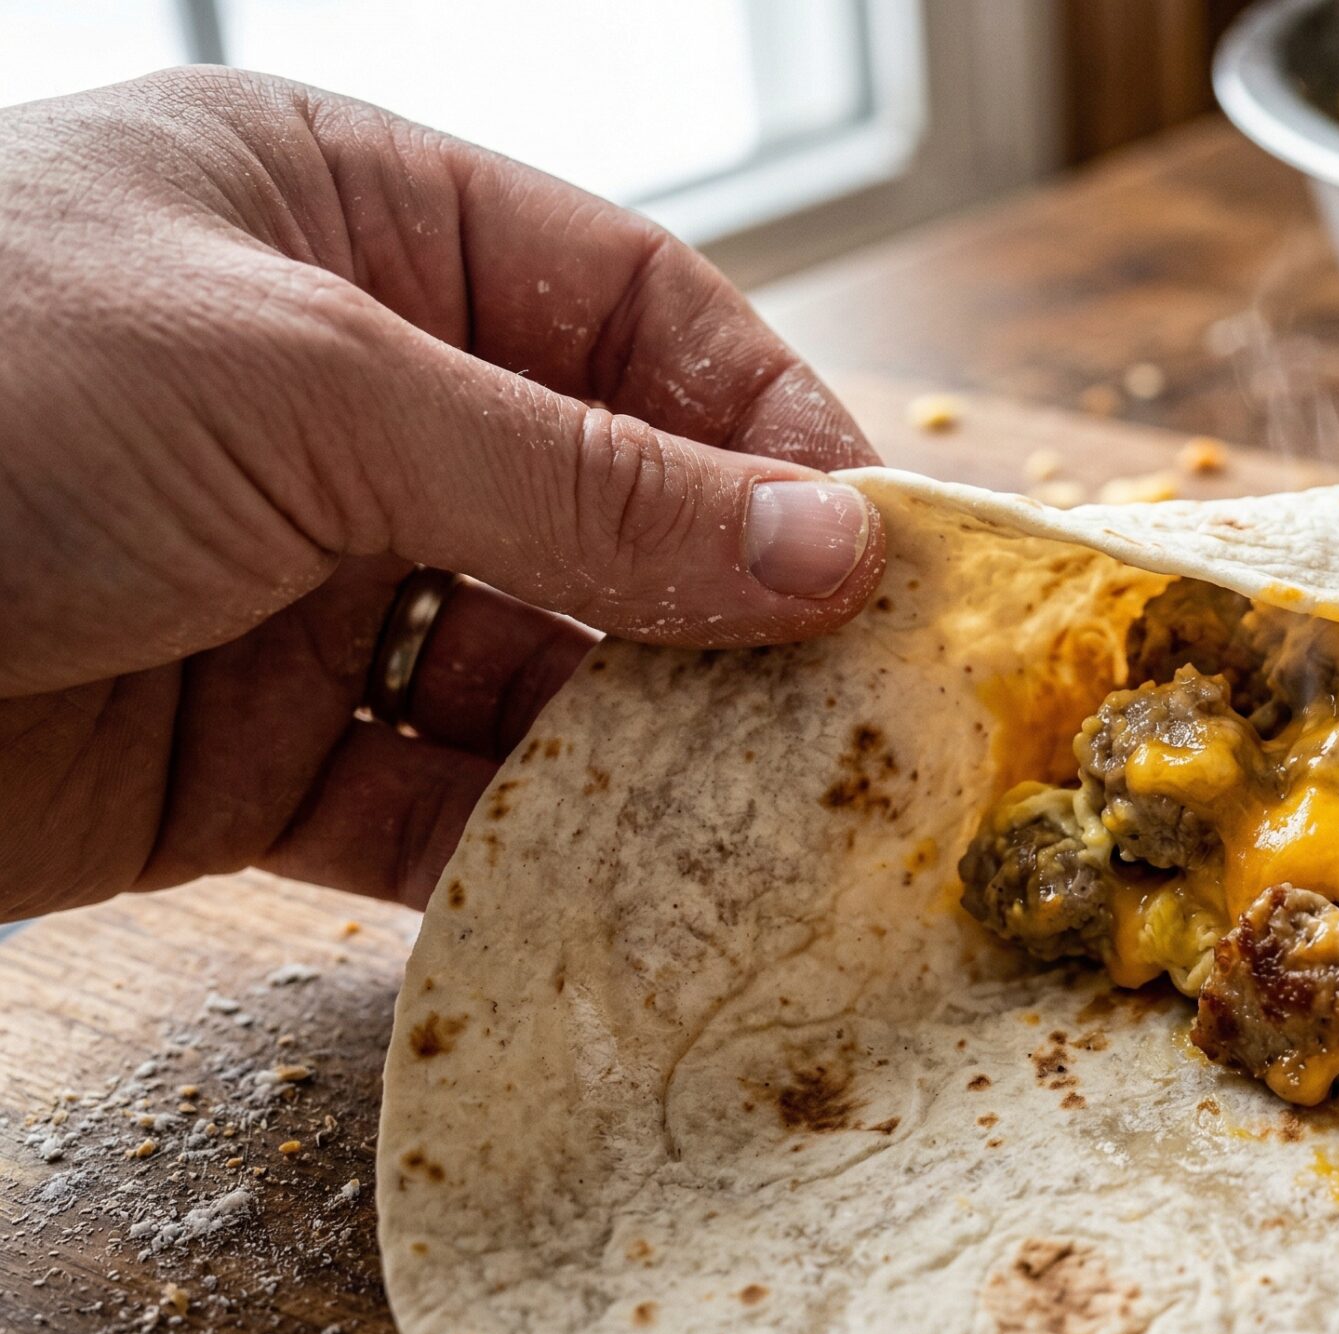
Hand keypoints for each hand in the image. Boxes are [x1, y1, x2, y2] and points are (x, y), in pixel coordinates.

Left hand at [0, 68, 887, 919]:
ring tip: (766, 817)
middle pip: (605, 502)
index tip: (881, 548)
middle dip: (728, 604)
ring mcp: (298, 580)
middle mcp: (340, 399)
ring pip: (537, 668)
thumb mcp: (309, 388)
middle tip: (859, 708)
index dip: (769, 426)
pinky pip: (428, 801)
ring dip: (645, 746)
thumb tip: (834, 545)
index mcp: (351, 224)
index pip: (630, 315)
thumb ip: (580, 479)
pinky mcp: (242, 753)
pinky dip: (520, 850)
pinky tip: (609, 889)